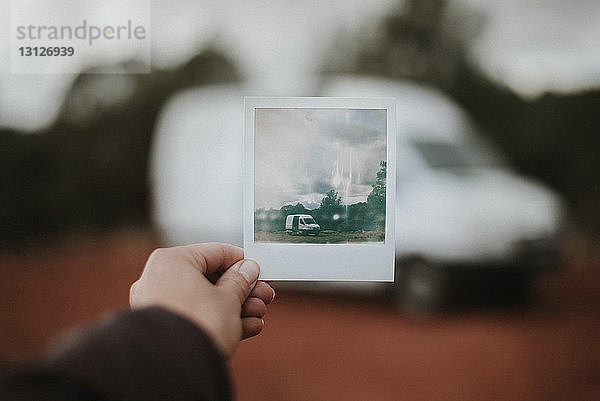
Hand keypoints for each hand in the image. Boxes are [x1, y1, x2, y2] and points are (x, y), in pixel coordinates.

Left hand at [129, 243, 274, 357]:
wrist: (175, 367)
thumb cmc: (196, 325)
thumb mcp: (228, 298)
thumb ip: (240, 281)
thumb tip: (246, 270)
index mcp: (172, 261)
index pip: (214, 252)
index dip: (242, 262)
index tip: (258, 270)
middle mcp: (159, 279)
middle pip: (211, 278)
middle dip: (242, 290)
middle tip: (264, 295)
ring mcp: (160, 305)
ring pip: (205, 299)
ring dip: (236, 307)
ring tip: (258, 314)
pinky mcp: (165, 328)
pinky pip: (196, 316)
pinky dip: (220, 320)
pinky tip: (247, 327)